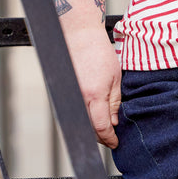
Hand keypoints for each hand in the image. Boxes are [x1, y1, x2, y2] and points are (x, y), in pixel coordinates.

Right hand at [65, 24, 121, 147]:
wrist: (78, 35)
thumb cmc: (98, 51)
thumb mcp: (115, 77)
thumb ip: (114, 102)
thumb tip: (114, 122)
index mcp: (94, 94)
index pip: (101, 127)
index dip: (109, 138)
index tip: (115, 143)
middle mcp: (78, 98)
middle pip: (89, 129)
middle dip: (101, 137)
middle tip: (112, 138)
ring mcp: (68, 96)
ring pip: (80, 122)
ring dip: (92, 129)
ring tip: (104, 128)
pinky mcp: (61, 93)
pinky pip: (73, 112)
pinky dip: (83, 117)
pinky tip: (92, 115)